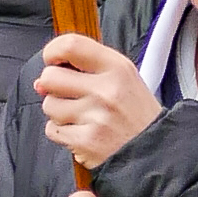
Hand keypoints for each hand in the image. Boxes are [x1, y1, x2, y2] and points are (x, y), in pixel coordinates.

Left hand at [32, 34, 160, 168]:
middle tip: (70, 95)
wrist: (157, 151)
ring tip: (82, 117)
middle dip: (53, 87)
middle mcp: (106, 90)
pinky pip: (53, 131)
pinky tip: (82, 133)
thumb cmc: (136, 115)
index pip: (70, 45)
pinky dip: (63, 133)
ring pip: (49, 105)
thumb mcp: (123, 79)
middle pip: (50, 77)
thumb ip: (85, 70)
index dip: (52, 51)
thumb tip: (40, 82)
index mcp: (117, 68)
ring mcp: (95, 117)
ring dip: (59, 113)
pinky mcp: (87, 142)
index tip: (53, 60)